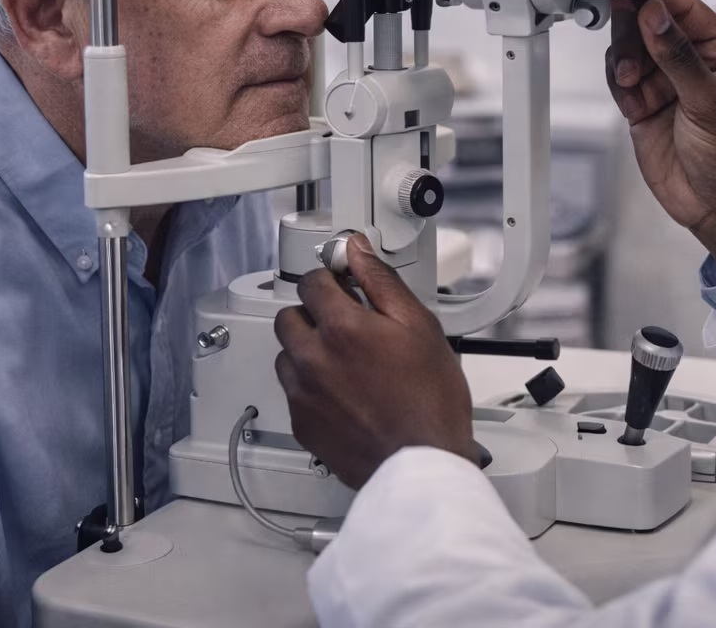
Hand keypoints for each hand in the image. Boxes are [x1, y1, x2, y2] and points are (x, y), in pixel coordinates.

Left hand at [274, 235, 480, 489]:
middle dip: (314, 313)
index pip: (312, 282)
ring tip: (345, 360)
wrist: (421, 462)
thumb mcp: (420, 326)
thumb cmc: (429, 401)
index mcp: (341, 328)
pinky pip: (293, 390)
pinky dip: (309, 384)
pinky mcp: (302, 423)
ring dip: (308, 349)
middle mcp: (312, 359)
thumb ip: (382, 282)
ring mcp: (303, 393)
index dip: (330, 279)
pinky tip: (341, 390)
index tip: (344, 285)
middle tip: (345, 323)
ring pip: (286, 354)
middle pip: (289, 316)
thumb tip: (358, 252)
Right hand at [605, 0, 715, 276]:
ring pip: (629, 50)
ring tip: (631, 83)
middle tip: (627, 49)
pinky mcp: (643, 105)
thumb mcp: (711, 102)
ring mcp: (666, 83)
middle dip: (633, 34)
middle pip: (648, 24)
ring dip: (623, 62)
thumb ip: (679, 56)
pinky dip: (619, 86)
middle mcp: (692, 61)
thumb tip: (655, 14)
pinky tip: (632, 103)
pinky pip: (619, 79)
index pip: (683, 8)